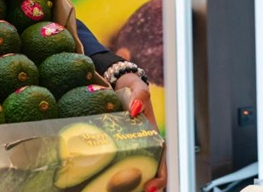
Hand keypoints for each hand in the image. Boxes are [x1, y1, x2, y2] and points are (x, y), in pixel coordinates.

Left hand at [115, 73, 166, 190]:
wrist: (117, 81)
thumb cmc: (131, 86)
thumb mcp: (138, 87)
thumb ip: (139, 95)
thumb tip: (135, 109)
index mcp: (152, 135)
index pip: (162, 162)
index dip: (160, 177)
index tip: (151, 186)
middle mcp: (141, 143)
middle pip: (146, 171)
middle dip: (143, 186)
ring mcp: (127, 143)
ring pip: (130, 168)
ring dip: (128, 183)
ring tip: (117, 191)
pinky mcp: (113, 141)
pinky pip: (113, 157)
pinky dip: (110, 170)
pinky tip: (100, 179)